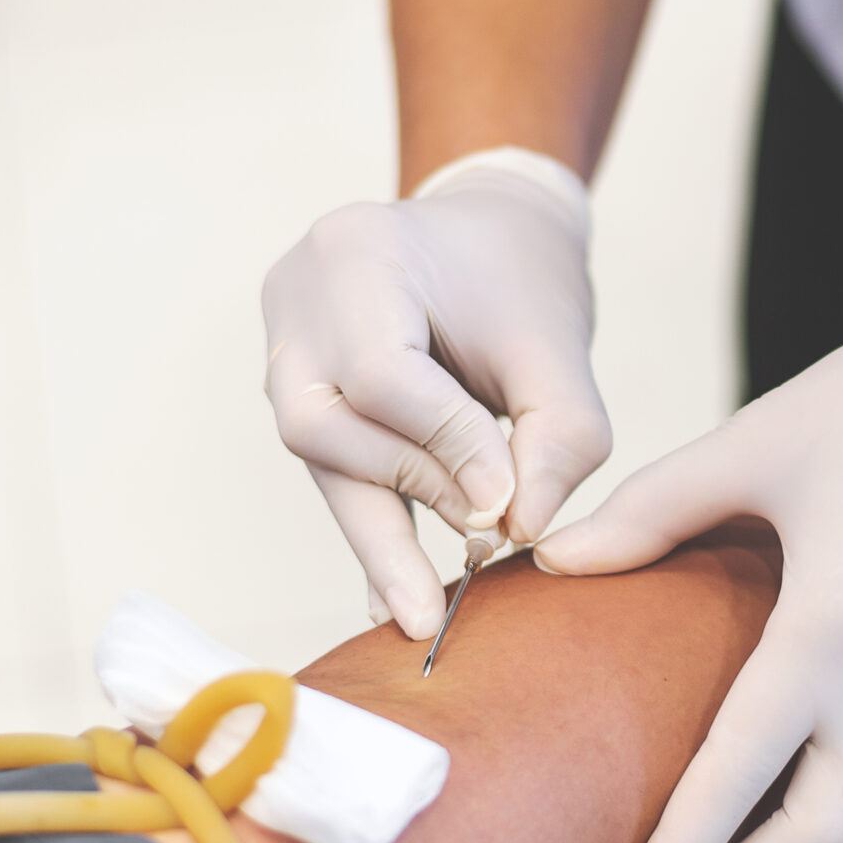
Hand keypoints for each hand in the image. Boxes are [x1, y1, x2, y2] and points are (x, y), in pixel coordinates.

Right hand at [262, 151, 611, 637]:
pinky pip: (327, 464)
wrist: (489, 232)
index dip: (443, 448)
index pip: (384, 375)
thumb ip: (559, 436)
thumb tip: (518, 531)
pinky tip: (389, 596)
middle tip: (482, 550)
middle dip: (409, 493)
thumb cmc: (524, 279)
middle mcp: (298, 295)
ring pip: (318, 458)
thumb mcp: (562, 347)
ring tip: (426, 610)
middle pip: (326, 427)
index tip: (505, 506)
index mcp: (357, 254)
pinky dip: (371, 524)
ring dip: (382, 531)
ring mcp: (281, 339)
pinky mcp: (292, 383)